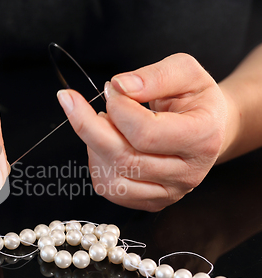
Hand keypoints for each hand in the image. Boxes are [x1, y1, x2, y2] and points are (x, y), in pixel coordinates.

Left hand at [57, 53, 232, 211]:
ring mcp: (169, 192)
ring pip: (112, 179)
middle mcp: (188, 173)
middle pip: (124, 159)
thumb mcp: (186, 71)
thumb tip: (119, 87)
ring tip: (102, 122)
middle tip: (75, 102)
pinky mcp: (151, 201)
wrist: (208, 128)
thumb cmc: (194, 98)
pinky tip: (105, 142)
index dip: (118, 108)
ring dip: (93, 146)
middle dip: (89, 127)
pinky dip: (96, 163)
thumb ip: (155, 76)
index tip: (109, 88)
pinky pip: (108, 189)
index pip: (146, 133)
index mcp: (202, 138)